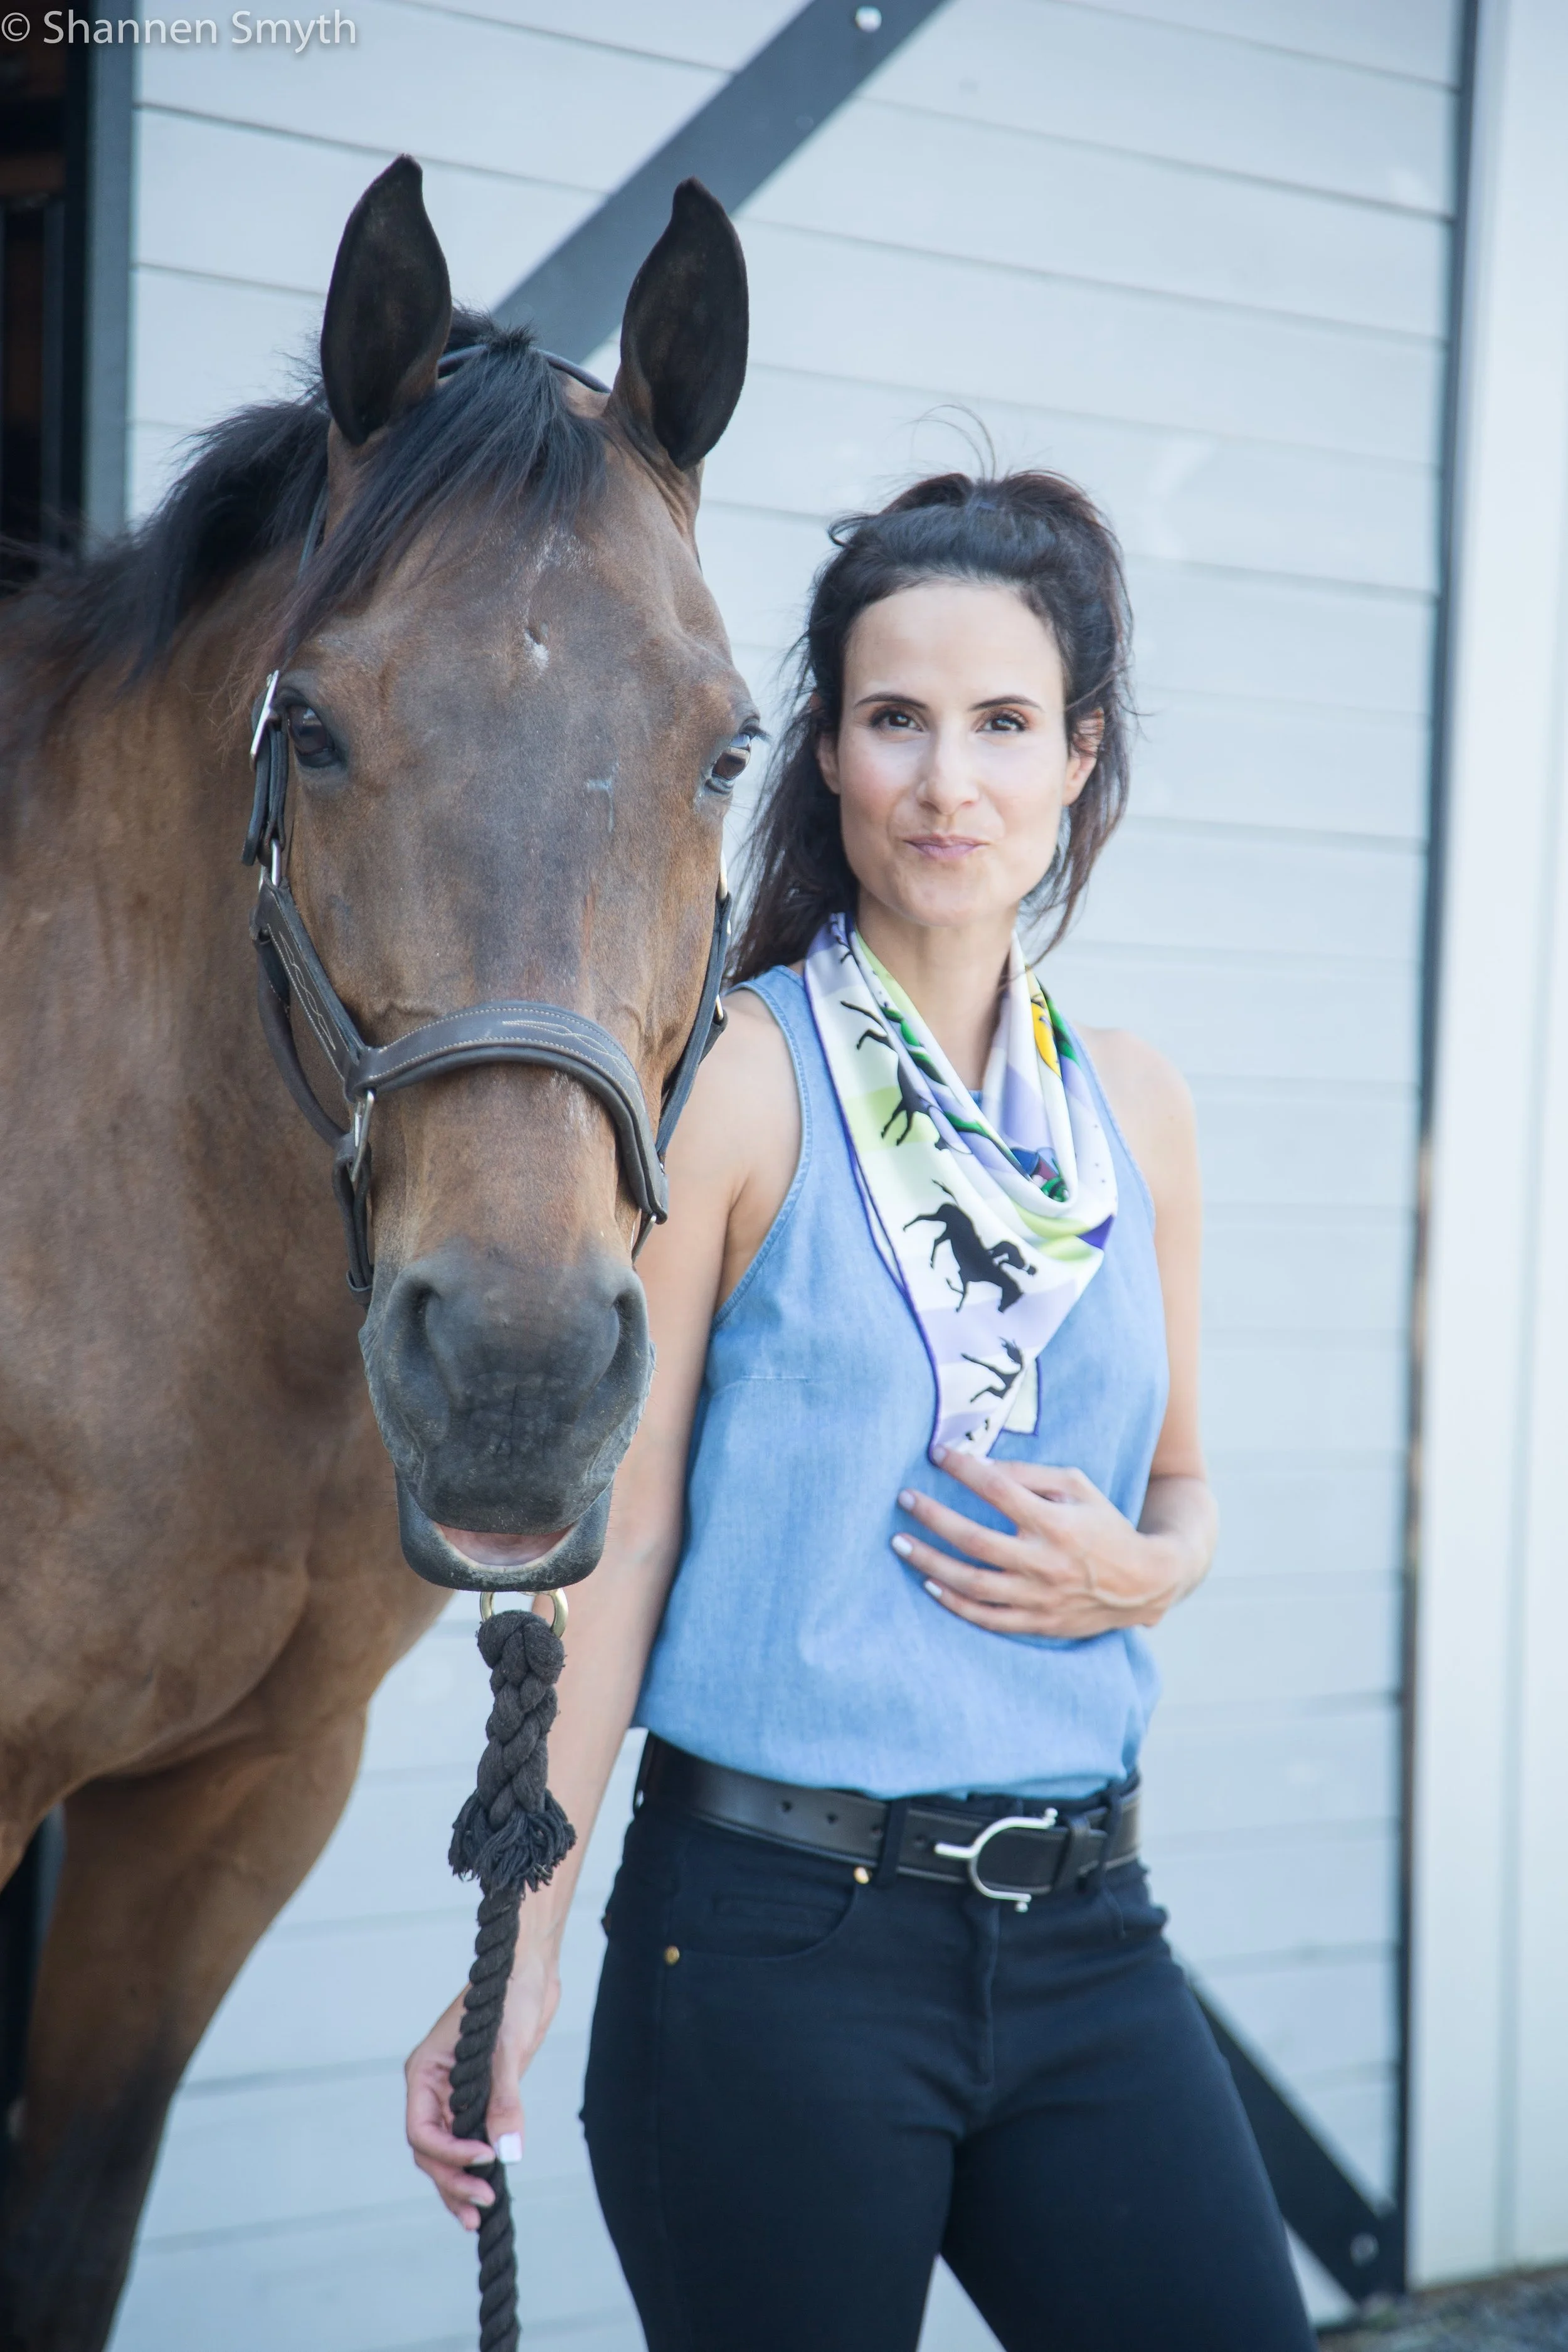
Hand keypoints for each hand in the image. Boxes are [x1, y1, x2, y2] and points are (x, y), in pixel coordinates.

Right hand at [405, 1932, 561, 2229]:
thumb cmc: (509, 1992)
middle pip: (429, 2150)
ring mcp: (455, 2095)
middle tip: (484, 2206)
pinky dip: (474, 2168)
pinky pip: (469, 2141)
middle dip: (453, 2180)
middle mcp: (434, 2088)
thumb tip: (506, 2153)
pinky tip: (487, 2191)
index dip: (448, 2153)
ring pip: (445, 2153)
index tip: (484, 2160)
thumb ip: (504, 2099)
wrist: (531, 1968)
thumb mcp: (506, 2045)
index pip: (421, 2129)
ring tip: (479, 2217)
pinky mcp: (480, 2098)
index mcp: (426, 2072)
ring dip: (459, 2184)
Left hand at [891, 1450, 1196, 1636]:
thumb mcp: (1078, 1487)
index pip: (999, 1490)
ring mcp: (1039, 1597)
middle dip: (933, 1518)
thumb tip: (979, 1465)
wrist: (1144, 1583)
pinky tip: (930, 1585)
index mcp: (1056, 1522)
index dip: (964, 1469)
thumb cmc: (1105, 1525)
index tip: (937, 1454)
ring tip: (900, 1543)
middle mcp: (1044, 1561)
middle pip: (975, 1540)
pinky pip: (987, 1618)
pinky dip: (955, 1604)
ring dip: (931, 1563)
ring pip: (972, 1584)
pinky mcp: (1037, 1622)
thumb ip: (1030, 1474)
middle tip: (903, 1499)